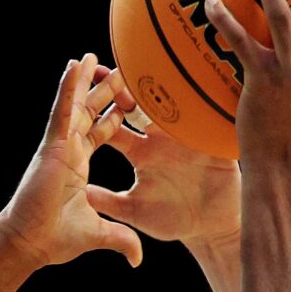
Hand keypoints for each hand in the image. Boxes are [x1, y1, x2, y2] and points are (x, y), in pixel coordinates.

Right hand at [0, 55, 146, 270]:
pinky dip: (68, 88)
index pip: (102, 133)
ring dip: (85, 80)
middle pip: (91, 112)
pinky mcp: (53, 145)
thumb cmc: (55, 238)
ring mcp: (61, 145)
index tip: (128, 102)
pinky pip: (63, 110)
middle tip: (119, 68)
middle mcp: (70, 150)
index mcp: (79, 164)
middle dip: (105, 91)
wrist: (33, 242)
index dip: (115, 116)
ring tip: (92, 56)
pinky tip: (75, 65)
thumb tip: (137, 259)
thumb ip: (121, 240)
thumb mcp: (99, 234)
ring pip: (76, 105)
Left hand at [82, 69, 244, 251]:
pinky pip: (205, 117)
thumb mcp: (135, 211)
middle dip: (126, 86)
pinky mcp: (210, 140)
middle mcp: (160, 139)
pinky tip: (193, 83)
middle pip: (140, 105)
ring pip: (171, 103)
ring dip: (161, 85)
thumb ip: (109, 202)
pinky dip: (201, 101)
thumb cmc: (172, 221)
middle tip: (112, 67)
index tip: (82, 91)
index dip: (99, 109)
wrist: (210, 228)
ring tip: (150, 63)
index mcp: (140, 152)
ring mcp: (186, 136)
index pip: (114, 125)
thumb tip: (80, 192)